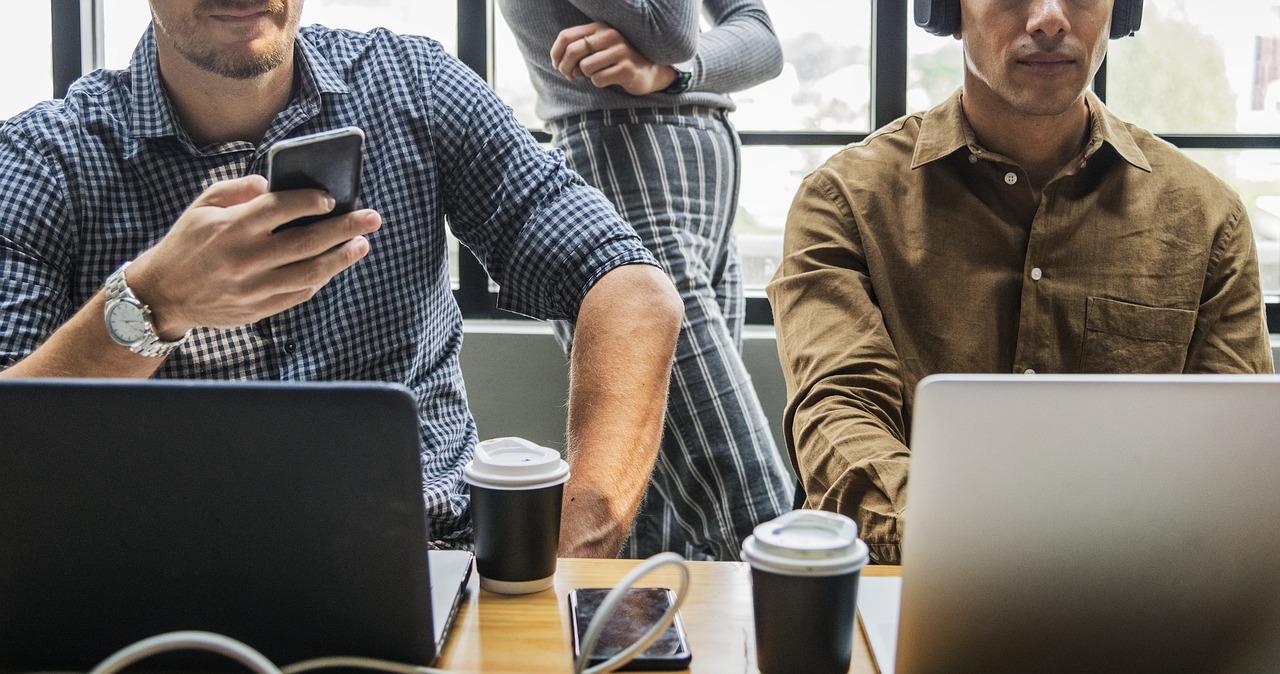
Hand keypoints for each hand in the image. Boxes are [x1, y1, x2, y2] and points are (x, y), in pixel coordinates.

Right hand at [125, 175, 380, 337]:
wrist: (163, 294)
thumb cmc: (187, 243)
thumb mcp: (202, 207)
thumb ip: (238, 189)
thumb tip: (274, 184)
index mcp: (231, 227)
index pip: (281, 208)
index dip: (311, 202)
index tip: (332, 198)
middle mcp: (246, 258)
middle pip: (307, 241)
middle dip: (345, 228)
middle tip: (372, 218)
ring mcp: (254, 287)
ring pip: (311, 272)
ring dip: (342, 258)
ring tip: (361, 244)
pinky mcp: (258, 309)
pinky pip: (299, 293)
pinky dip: (320, 279)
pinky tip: (334, 265)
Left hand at [550, 21, 679, 96]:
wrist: (649, 71)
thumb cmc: (617, 61)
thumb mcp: (598, 50)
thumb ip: (579, 52)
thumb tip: (562, 65)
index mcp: (600, 27)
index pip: (566, 36)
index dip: (556, 53)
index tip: (556, 65)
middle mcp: (610, 35)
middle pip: (573, 51)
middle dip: (565, 67)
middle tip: (569, 76)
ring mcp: (620, 51)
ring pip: (585, 67)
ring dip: (586, 76)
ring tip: (596, 75)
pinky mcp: (626, 69)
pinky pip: (598, 80)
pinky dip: (599, 83)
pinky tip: (608, 80)